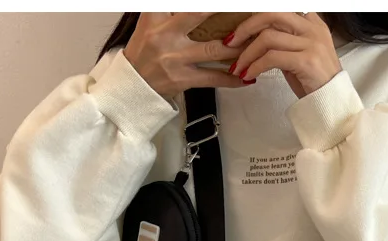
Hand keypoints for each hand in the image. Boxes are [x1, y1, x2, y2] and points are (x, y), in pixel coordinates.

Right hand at [123, 12, 247, 97]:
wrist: (134, 85)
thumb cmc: (145, 52)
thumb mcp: (151, 23)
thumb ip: (172, 12)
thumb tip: (198, 10)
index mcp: (155, 16)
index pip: (184, 5)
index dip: (205, 5)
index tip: (224, 3)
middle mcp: (165, 34)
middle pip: (199, 16)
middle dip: (221, 11)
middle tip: (245, 11)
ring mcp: (175, 58)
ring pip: (213, 50)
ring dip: (237, 48)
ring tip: (253, 44)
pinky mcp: (183, 79)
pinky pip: (213, 78)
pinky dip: (232, 79)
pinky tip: (245, 77)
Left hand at [224, 12, 341, 97]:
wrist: (333, 104)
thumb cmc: (315, 84)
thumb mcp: (298, 57)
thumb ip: (283, 43)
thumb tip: (256, 40)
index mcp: (312, 23)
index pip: (278, 10)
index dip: (256, 17)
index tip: (241, 30)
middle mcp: (313, 28)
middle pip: (271, 14)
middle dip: (246, 27)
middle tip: (231, 42)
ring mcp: (311, 43)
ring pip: (268, 37)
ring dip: (247, 53)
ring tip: (238, 67)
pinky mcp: (307, 60)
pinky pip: (272, 57)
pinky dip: (255, 66)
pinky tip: (248, 75)